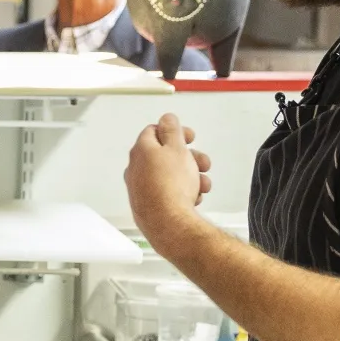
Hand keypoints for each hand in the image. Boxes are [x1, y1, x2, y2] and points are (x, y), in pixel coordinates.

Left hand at [125, 113, 212, 246]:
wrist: (168, 222)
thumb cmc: (172, 185)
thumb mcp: (177, 148)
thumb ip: (173, 131)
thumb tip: (167, 117)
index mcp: (141, 150)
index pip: (154, 131)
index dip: (175, 131)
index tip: (190, 137)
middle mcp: (136, 168)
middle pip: (165, 154)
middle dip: (189, 157)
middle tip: (204, 163)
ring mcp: (140, 187)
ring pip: (170, 175)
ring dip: (191, 176)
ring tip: (203, 185)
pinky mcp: (147, 204)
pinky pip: (168, 192)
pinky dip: (183, 192)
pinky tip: (194, 198)